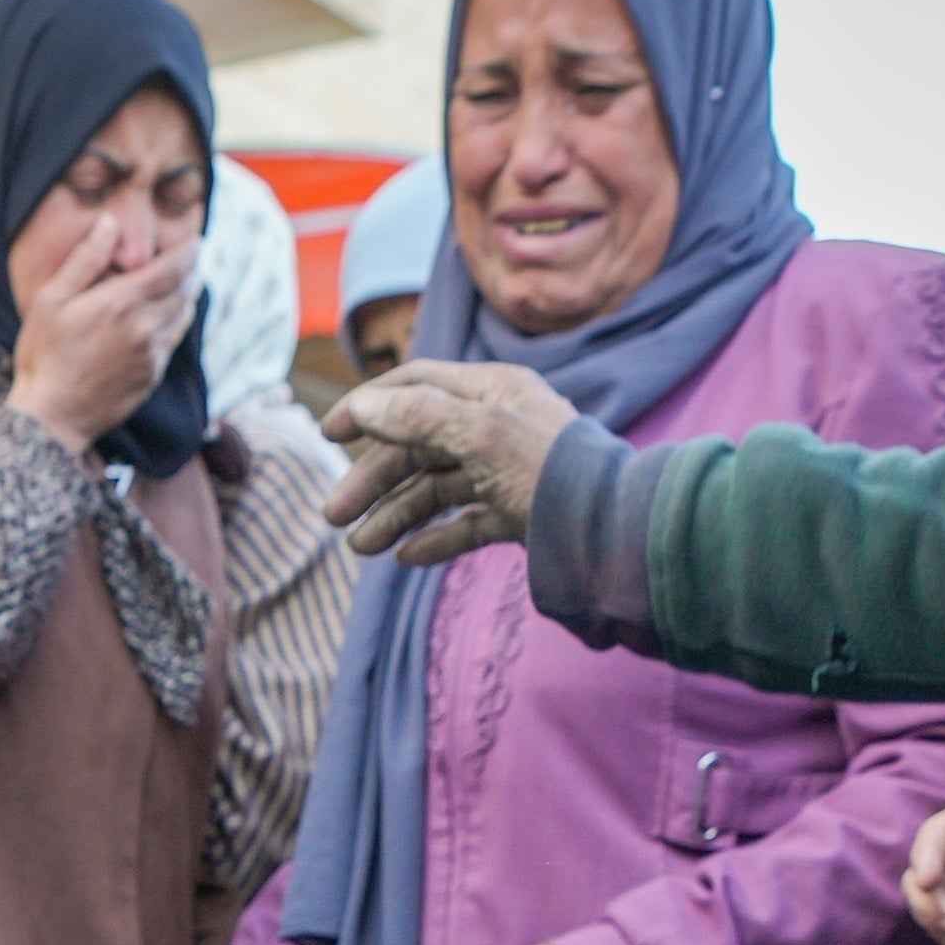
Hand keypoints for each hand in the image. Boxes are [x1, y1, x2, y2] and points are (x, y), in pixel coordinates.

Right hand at [10, 198, 193, 449]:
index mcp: (122, 303)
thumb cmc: (44, 355)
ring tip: (188, 284)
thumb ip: (84, 260)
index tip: (197, 241)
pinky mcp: (152, 377)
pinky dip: (176, 324)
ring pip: (183, 317)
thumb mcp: (51, 300)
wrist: (53, 416)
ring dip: (189, 297)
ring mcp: (152, 355)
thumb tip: (109, 223)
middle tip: (196, 259)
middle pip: (185, 292)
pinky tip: (169, 319)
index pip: (172, 268)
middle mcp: (145, 327)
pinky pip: (172, 342)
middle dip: (193, 271)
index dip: (189, 252)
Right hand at [319, 360, 572, 569]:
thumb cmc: (551, 472)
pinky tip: (406, 557)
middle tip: (332, 516)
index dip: (369, 406)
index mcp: (491, 392)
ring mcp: (507, 472)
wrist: (615, 532)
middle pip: (418, 445)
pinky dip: (435, 538)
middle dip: (374, 479)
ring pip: (437, 487)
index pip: (416, 387)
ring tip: (361, 548)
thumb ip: (419, 417)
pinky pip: (466, 522)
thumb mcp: (481, 434)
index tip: (329, 434)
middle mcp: (497, 426)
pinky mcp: (519, 514)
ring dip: (395, 515)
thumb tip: (364, 405)